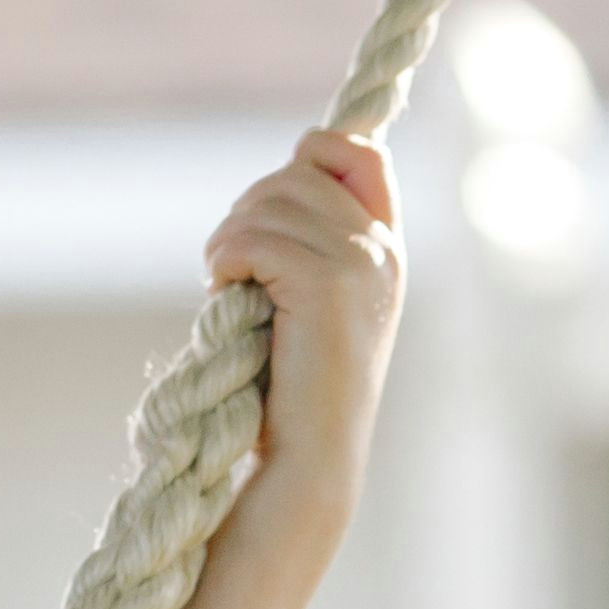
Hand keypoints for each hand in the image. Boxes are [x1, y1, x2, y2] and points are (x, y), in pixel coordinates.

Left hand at [204, 130, 406, 495]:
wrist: (310, 457)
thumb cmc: (293, 386)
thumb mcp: (311, 299)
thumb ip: (310, 240)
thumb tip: (280, 177)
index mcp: (384, 248)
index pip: (356, 151)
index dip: (310, 156)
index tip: (268, 213)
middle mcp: (381, 248)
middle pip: (295, 172)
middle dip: (249, 214)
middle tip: (237, 273)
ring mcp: (359, 263)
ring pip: (267, 200)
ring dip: (229, 242)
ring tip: (231, 291)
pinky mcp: (326, 285)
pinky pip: (252, 239)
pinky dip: (225, 263)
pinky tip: (226, 300)